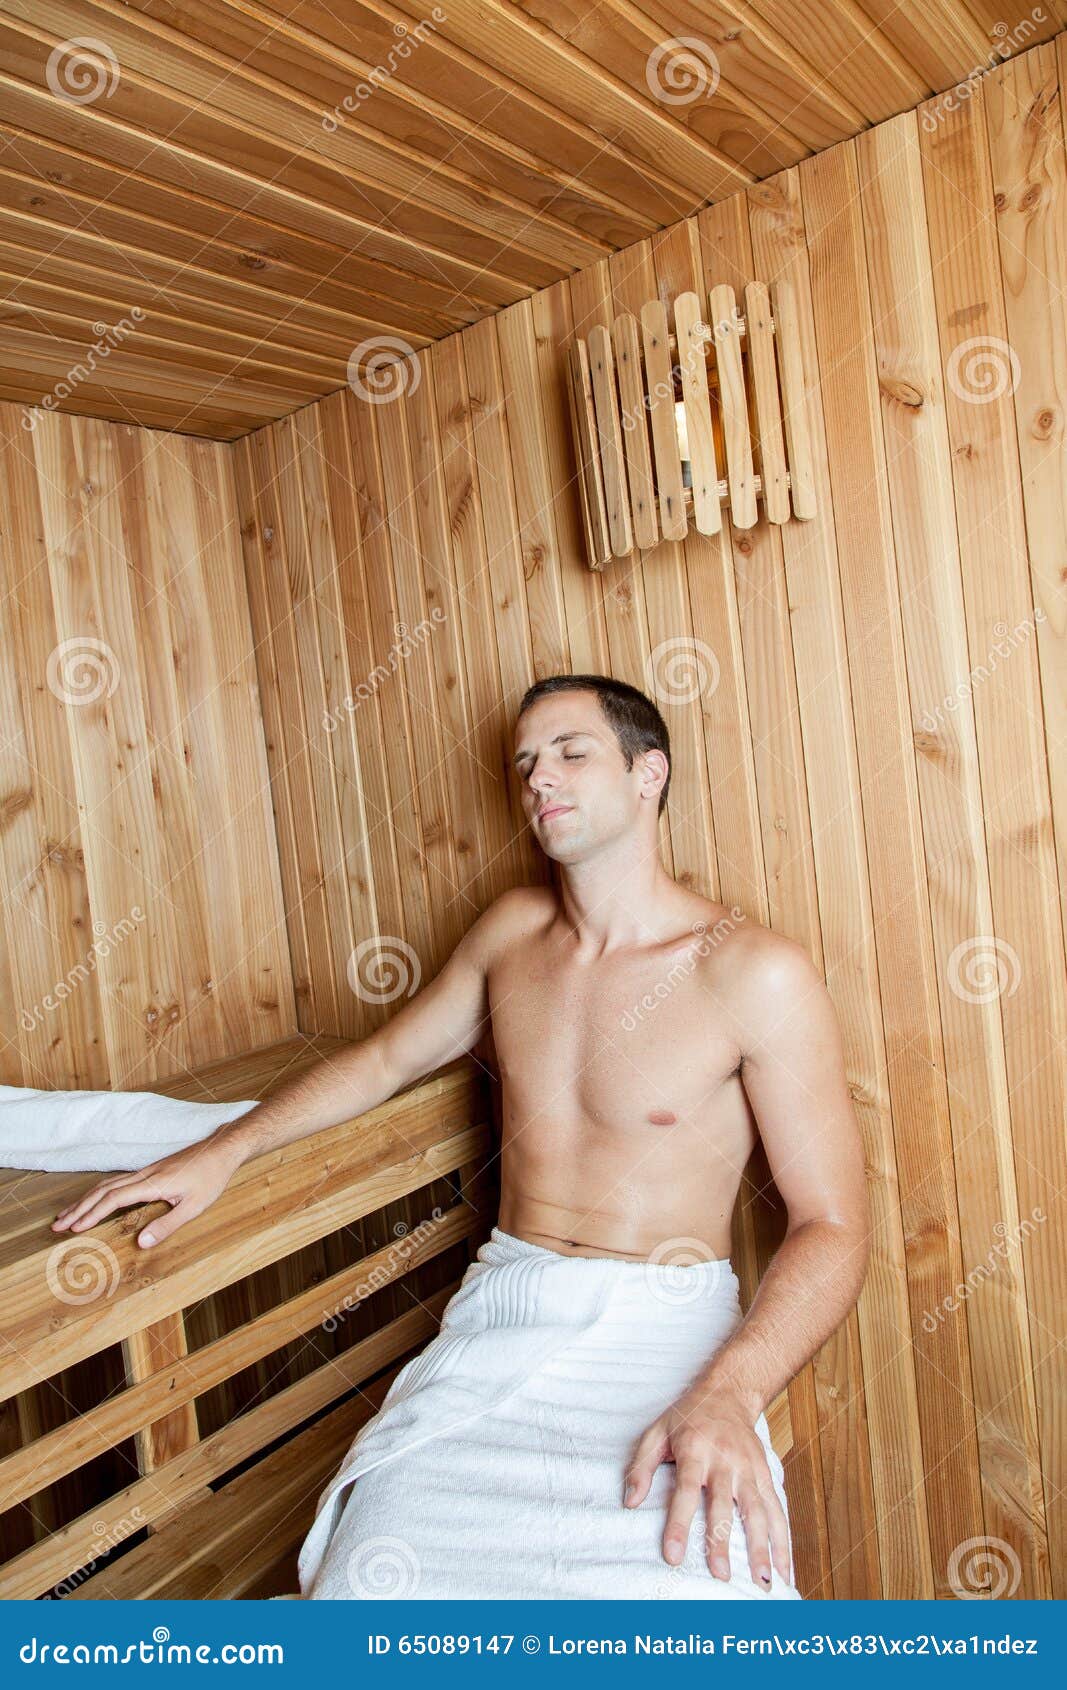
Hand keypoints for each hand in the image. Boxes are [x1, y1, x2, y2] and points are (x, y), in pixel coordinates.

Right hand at [50, 1139, 244, 1249]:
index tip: (73, 1228)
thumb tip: (141, 1243)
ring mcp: (146, 1171)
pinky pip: (117, 1181)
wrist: (222, 1149)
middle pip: (103, 1191)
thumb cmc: (211, 1177)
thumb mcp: (195, 1207)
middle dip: (78, 1209)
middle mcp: (144, 1175)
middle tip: (57, 1225)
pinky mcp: (150, 1171)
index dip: (92, 1214)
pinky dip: (100, 1192)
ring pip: (107, 1184)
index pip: (113, 1199)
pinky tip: (95, 1200)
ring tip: (67, 1214)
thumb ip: (167, 1225)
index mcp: (152, 1183)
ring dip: (85, 1200)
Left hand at [623, 1389, 791, 1589]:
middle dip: (722, 1542)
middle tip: (721, 1575)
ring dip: (762, 1547)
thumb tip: (630, 1502)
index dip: (680, 1524)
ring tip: (763, 1582)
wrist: (728, 1393)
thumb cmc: (687, 1417)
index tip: (674, 1555)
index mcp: (695, 1451)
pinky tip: (784, 1569)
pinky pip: (777, 1509)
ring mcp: (749, 1468)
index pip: (686, 1491)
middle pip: (724, 1506)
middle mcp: (725, 1460)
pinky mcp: (765, 1473)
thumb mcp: (657, 1432)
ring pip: (758, 1510)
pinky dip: (783, 1540)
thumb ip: (641, 1467)